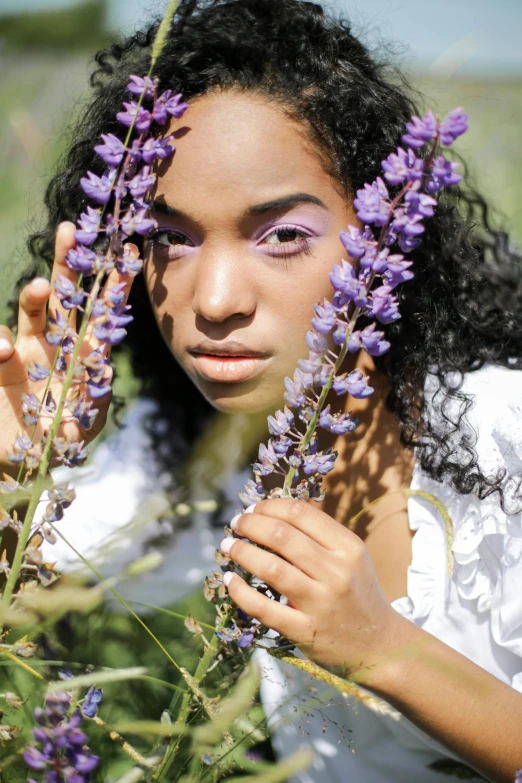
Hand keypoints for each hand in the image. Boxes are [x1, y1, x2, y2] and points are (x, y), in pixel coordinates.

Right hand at [0, 222, 131, 473]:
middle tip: (72, 231)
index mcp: (84, 354)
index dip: (113, 285)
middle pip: (65, 296)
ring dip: (35, 296)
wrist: (23, 457)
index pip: (102, 314)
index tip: (127, 254)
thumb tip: (104, 364)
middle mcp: (56, 344)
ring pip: (31, 312)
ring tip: (40, 286)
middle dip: (68, 263)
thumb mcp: (84, 424)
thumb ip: (95, 398)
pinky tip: (4, 351)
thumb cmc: (62, 438)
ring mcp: (26, 351)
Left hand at [222, 498, 405, 683]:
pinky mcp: (305, 631)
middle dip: (251, 524)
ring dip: (242, 552)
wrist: (380, 646)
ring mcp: (321, 603)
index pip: (302, 513)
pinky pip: (264, 608)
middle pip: (282, 536)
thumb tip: (272, 513)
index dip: (271, 506)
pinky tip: (230, 580)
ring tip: (228, 545)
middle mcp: (337, 572)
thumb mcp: (350, 558)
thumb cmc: (357, 594)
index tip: (255, 508)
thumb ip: (319, 536)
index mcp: (348, 548)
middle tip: (237, 523)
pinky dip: (241, 591)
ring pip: (271, 568)